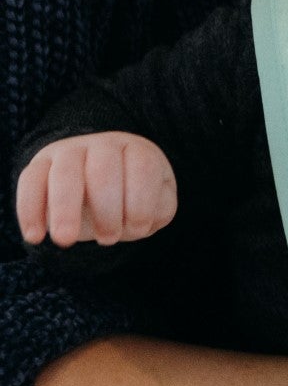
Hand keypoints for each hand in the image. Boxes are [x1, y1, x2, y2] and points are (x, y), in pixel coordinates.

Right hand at [15, 133, 177, 247]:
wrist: (96, 185)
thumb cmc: (132, 195)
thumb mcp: (155, 199)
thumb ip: (160, 207)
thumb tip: (149, 217)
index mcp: (137, 149)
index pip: (143, 166)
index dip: (142, 202)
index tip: (137, 230)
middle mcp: (103, 145)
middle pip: (103, 169)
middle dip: (107, 209)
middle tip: (109, 239)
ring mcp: (69, 152)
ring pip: (65, 173)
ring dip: (65, 209)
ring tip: (66, 240)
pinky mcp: (39, 166)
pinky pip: (30, 181)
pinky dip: (29, 210)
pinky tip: (36, 237)